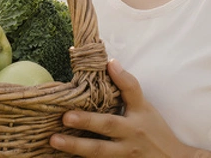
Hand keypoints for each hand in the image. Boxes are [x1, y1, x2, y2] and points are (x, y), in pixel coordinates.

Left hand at [49, 59, 186, 156]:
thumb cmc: (155, 130)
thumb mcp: (146, 108)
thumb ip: (129, 88)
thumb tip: (111, 63)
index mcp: (139, 113)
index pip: (132, 90)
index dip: (122, 77)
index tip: (109, 63)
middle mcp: (132, 133)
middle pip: (108, 125)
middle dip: (87, 121)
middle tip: (65, 116)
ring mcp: (125, 153)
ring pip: (99, 151)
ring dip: (76, 145)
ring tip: (55, 140)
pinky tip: (65, 157)